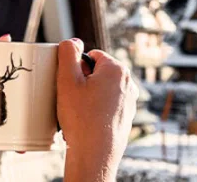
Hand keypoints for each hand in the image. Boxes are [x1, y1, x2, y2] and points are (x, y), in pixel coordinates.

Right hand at [56, 38, 137, 181]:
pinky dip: (96, 110)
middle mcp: (128, 83)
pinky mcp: (126, 117)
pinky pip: (107, 105)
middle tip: (73, 99)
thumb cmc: (81, 118)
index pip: (91, 56)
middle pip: (98, 72)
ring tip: (80, 112)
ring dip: (89, 96)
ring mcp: (130, 102)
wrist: (94, 154)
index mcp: (117, 69)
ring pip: (102, 89)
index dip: (76, 68)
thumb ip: (68, 52)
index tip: (71, 84)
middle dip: (83, 81)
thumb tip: (73, 41)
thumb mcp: (67, 79)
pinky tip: (87, 122)